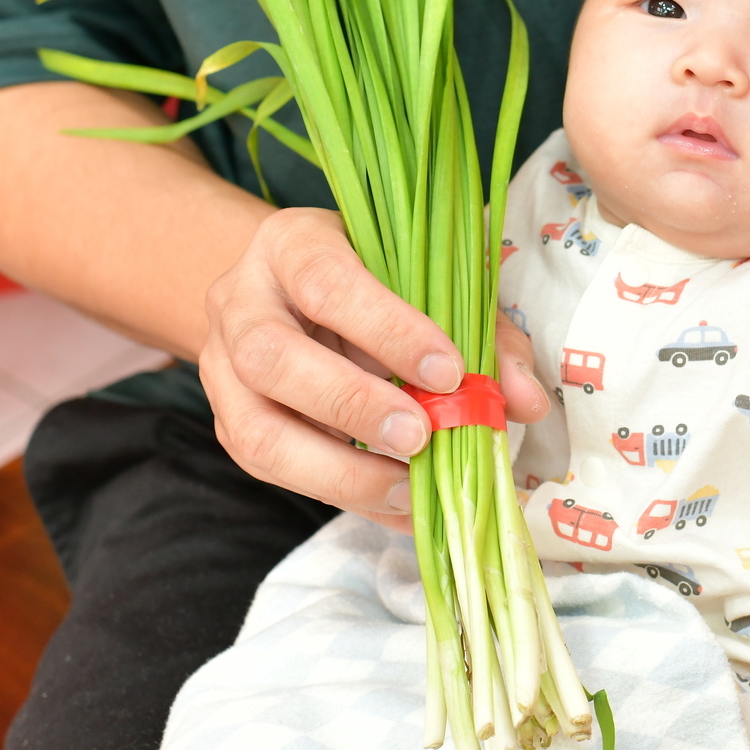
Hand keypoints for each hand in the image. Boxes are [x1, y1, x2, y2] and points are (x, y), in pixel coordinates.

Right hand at [198, 207, 549, 527]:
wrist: (293, 292)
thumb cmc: (376, 279)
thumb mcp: (430, 282)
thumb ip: (482, 332)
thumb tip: (525, 401)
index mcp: (291, 244)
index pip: (326, 281)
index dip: (386, 328)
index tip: (448, 372)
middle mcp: (240, 302)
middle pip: (272, 358)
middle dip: (352, 406)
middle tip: (422, 438)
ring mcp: (223, 368)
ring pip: (255, 431)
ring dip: (338, 471)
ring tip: (409, 487)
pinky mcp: (230, 423)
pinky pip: (272, 471)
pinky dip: (341, 496)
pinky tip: (397, 506)